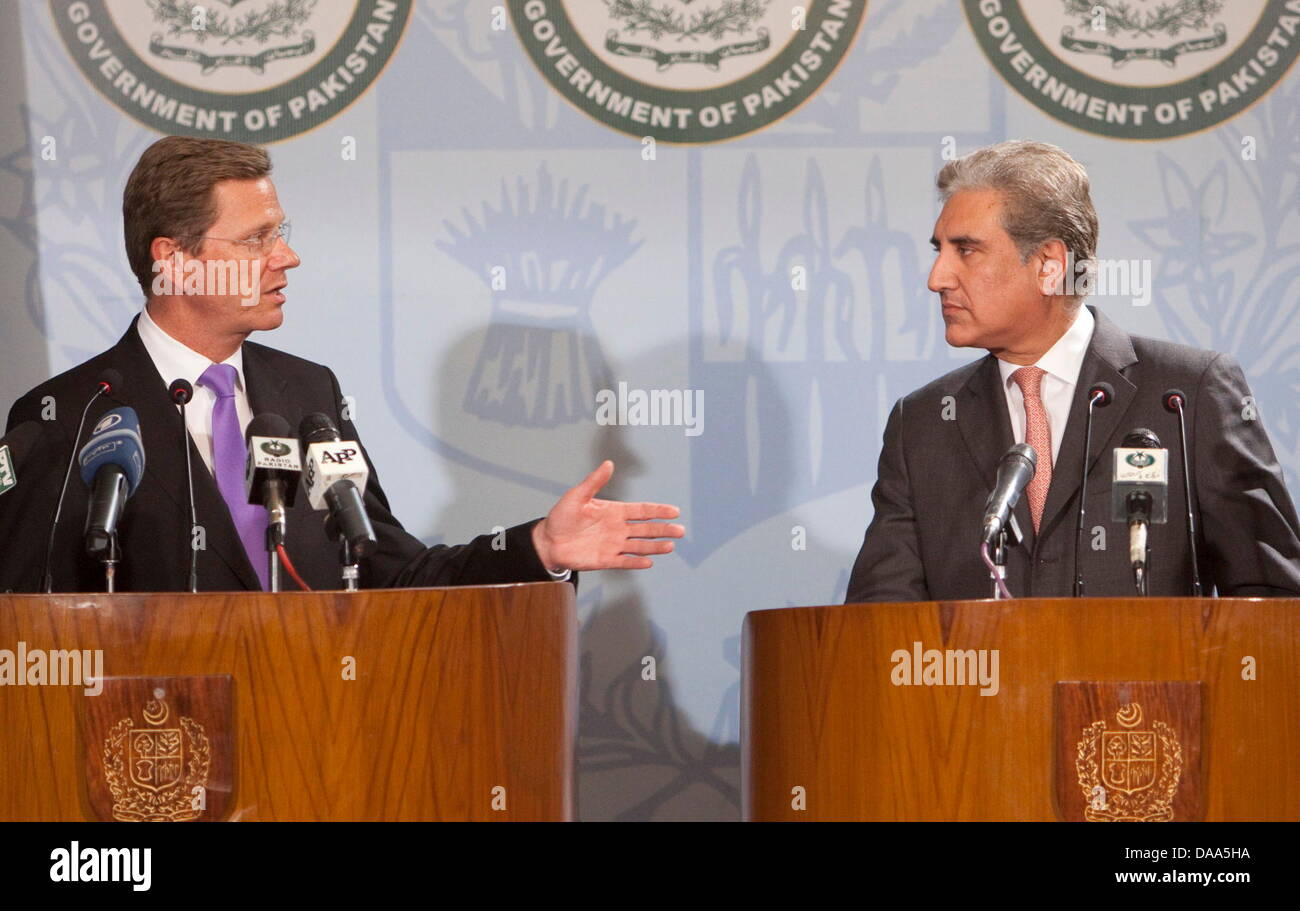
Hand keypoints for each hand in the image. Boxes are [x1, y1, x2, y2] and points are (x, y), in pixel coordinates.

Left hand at [531, 460, 683, 570]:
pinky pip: (625, 561)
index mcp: (614, 512)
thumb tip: (608, 464)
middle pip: (646, 530)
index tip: (674, 511)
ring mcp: (613, 545)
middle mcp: (618, 529)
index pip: (642, 511)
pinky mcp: (605, 560)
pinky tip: (648, 562)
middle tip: (680, 531)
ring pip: (640, 546)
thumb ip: (594, 481)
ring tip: (670, 546)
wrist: (548, 541)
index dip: (658, 511)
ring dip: (655, 547)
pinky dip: (636, 562)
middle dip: (663, 530)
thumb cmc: (561, 517)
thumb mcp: (577, 495)